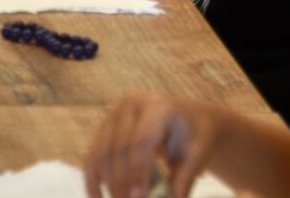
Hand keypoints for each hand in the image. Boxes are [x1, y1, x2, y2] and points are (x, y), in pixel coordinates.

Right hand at [84, 94, 219, 197]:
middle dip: (120, 183)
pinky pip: (93, 154)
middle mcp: (130, 105)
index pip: (141, 140)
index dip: (137, 170)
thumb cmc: (195, 137)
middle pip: (118, 147)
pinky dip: (92, 179)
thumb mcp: (197, 155)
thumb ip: (184, 180)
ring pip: (101, 151)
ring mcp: (114, 114)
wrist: (188, 119)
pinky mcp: (104, 127)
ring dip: (106, 184)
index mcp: (157, 107)